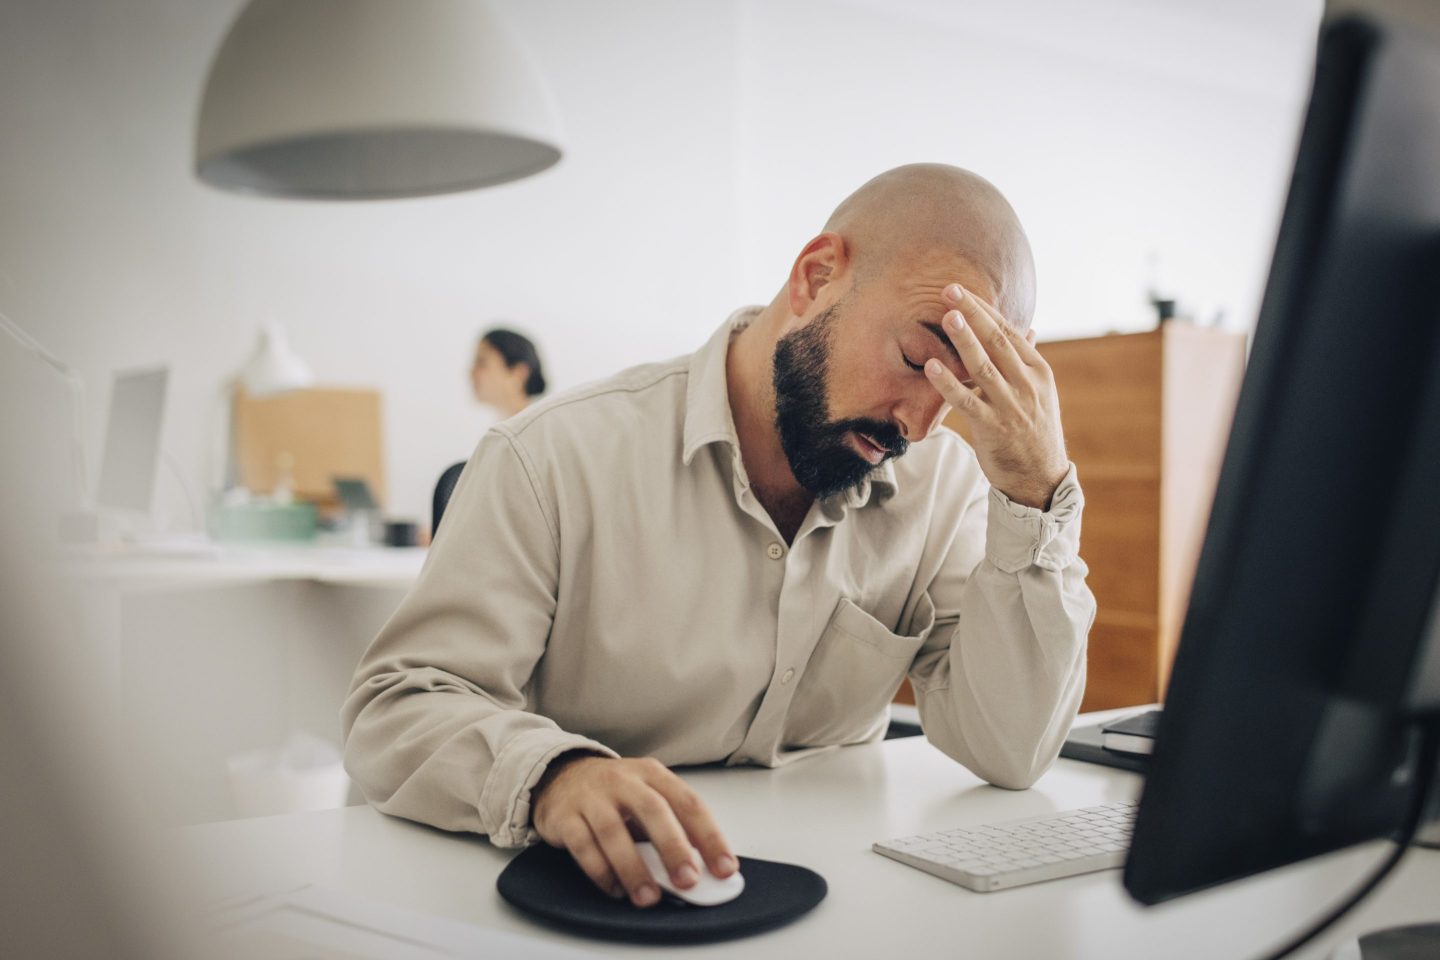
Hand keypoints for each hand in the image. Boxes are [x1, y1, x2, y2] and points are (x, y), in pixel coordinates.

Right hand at [531, 753, 737, 907]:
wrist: (561, 776)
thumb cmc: (614, 794)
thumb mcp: (646, 797)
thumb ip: (671, 826)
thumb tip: (701, 867)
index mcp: (652, 774)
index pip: (689, 803)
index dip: (710, 836)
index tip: (725, 867)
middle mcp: (623, 780)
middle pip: (653, 810)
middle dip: (673, 848)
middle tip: (688, 880)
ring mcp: (592, 797)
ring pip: (613, 831)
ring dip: (634, 868)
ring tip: (649, 897)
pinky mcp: (565, 816)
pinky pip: (583, 847)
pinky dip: (601, 872)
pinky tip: (615, 890)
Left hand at [924, 284, 1068, 508]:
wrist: (1040, 478)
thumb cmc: (1034, 431)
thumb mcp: (1039, 393)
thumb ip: (1026, 361)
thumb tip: (1028, 329)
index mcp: (1038, 372)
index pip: (1009, 332)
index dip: (984, 310)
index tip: (962, 291)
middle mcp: (1027, 385)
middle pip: (997, 342)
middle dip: (972, 313)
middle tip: (949, 290)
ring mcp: (1010, 406)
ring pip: (984, 367)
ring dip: (964, 340)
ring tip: (947, 316)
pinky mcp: (992, 427)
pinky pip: (966, 401)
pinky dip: (948, 383)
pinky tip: (931, 367)